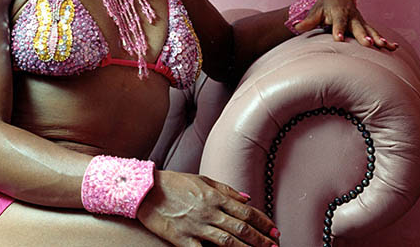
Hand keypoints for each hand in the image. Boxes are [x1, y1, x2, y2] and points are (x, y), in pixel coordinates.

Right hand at [137, 171, 278, 246]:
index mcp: (214, 196)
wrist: (146, 190)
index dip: (263, 222)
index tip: (274, 230)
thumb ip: (226, 190)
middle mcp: (209, 212)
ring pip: (228, 242)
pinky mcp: (182, 240)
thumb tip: (247, 198)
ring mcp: (196, 227)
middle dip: (261, 239)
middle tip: (274, 246)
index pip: (246, 211)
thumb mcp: (202, 179)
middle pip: (241, 228)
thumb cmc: (174, 183)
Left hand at [293, 0, 397, 50]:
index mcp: (338, 13)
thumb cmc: (324, 6)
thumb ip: (307, 22)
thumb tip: (295, 27)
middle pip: (357, 27)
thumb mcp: (315, 12)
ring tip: (385, 46)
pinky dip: (385, 39)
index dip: (338, 30)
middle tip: (368, 44)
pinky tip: (394, 48)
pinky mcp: (365, 26)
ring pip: (370, 30)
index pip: (338, 22)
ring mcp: (360, 21)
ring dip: (378, 38)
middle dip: (363, 35)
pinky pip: (376, 33)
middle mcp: (352, 17)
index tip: (339, 39)